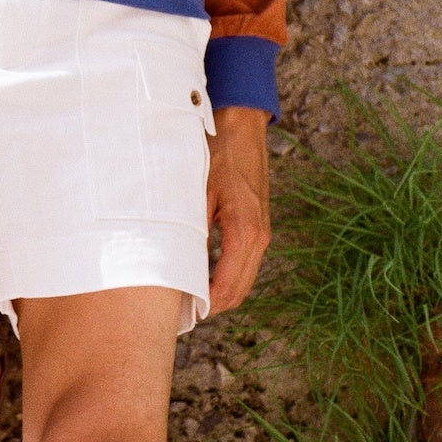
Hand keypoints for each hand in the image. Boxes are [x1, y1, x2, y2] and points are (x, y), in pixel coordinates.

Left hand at [205, 106, 270, 313]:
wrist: (241, 129)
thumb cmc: (217, 155)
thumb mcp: (197, 192)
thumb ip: (192, 230)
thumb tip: (178, 266)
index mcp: (244, 231)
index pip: (228, 284)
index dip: (208, 304)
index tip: (186, 312)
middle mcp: (259, 236)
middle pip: (240, 289)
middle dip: (215, 305)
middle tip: (185, 312)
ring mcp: (262, 232)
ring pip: (246, 280)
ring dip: (223, 293)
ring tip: (193, 299)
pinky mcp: (259, 227)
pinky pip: (247, 264)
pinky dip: (230, 278)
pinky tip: (206, 278)